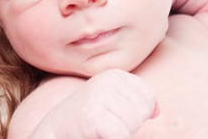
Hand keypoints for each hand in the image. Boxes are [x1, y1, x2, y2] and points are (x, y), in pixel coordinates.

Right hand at [32, 69, 157, 138]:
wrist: (51, 135)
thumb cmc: (85, 125)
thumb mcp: (110, 106)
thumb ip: (133, 103)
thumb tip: (157, 111)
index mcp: (114, 75)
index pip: (148, 97)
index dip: (134, 115)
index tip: (109, 117)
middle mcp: (107, 80)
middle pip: (144, 110)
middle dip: (128, 125)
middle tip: (102, 126)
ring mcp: (99, 97)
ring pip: (134, 124)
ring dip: (120, 133)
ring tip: (97, 131)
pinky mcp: (93, 117)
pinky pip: (122, 135)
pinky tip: (94, 136)